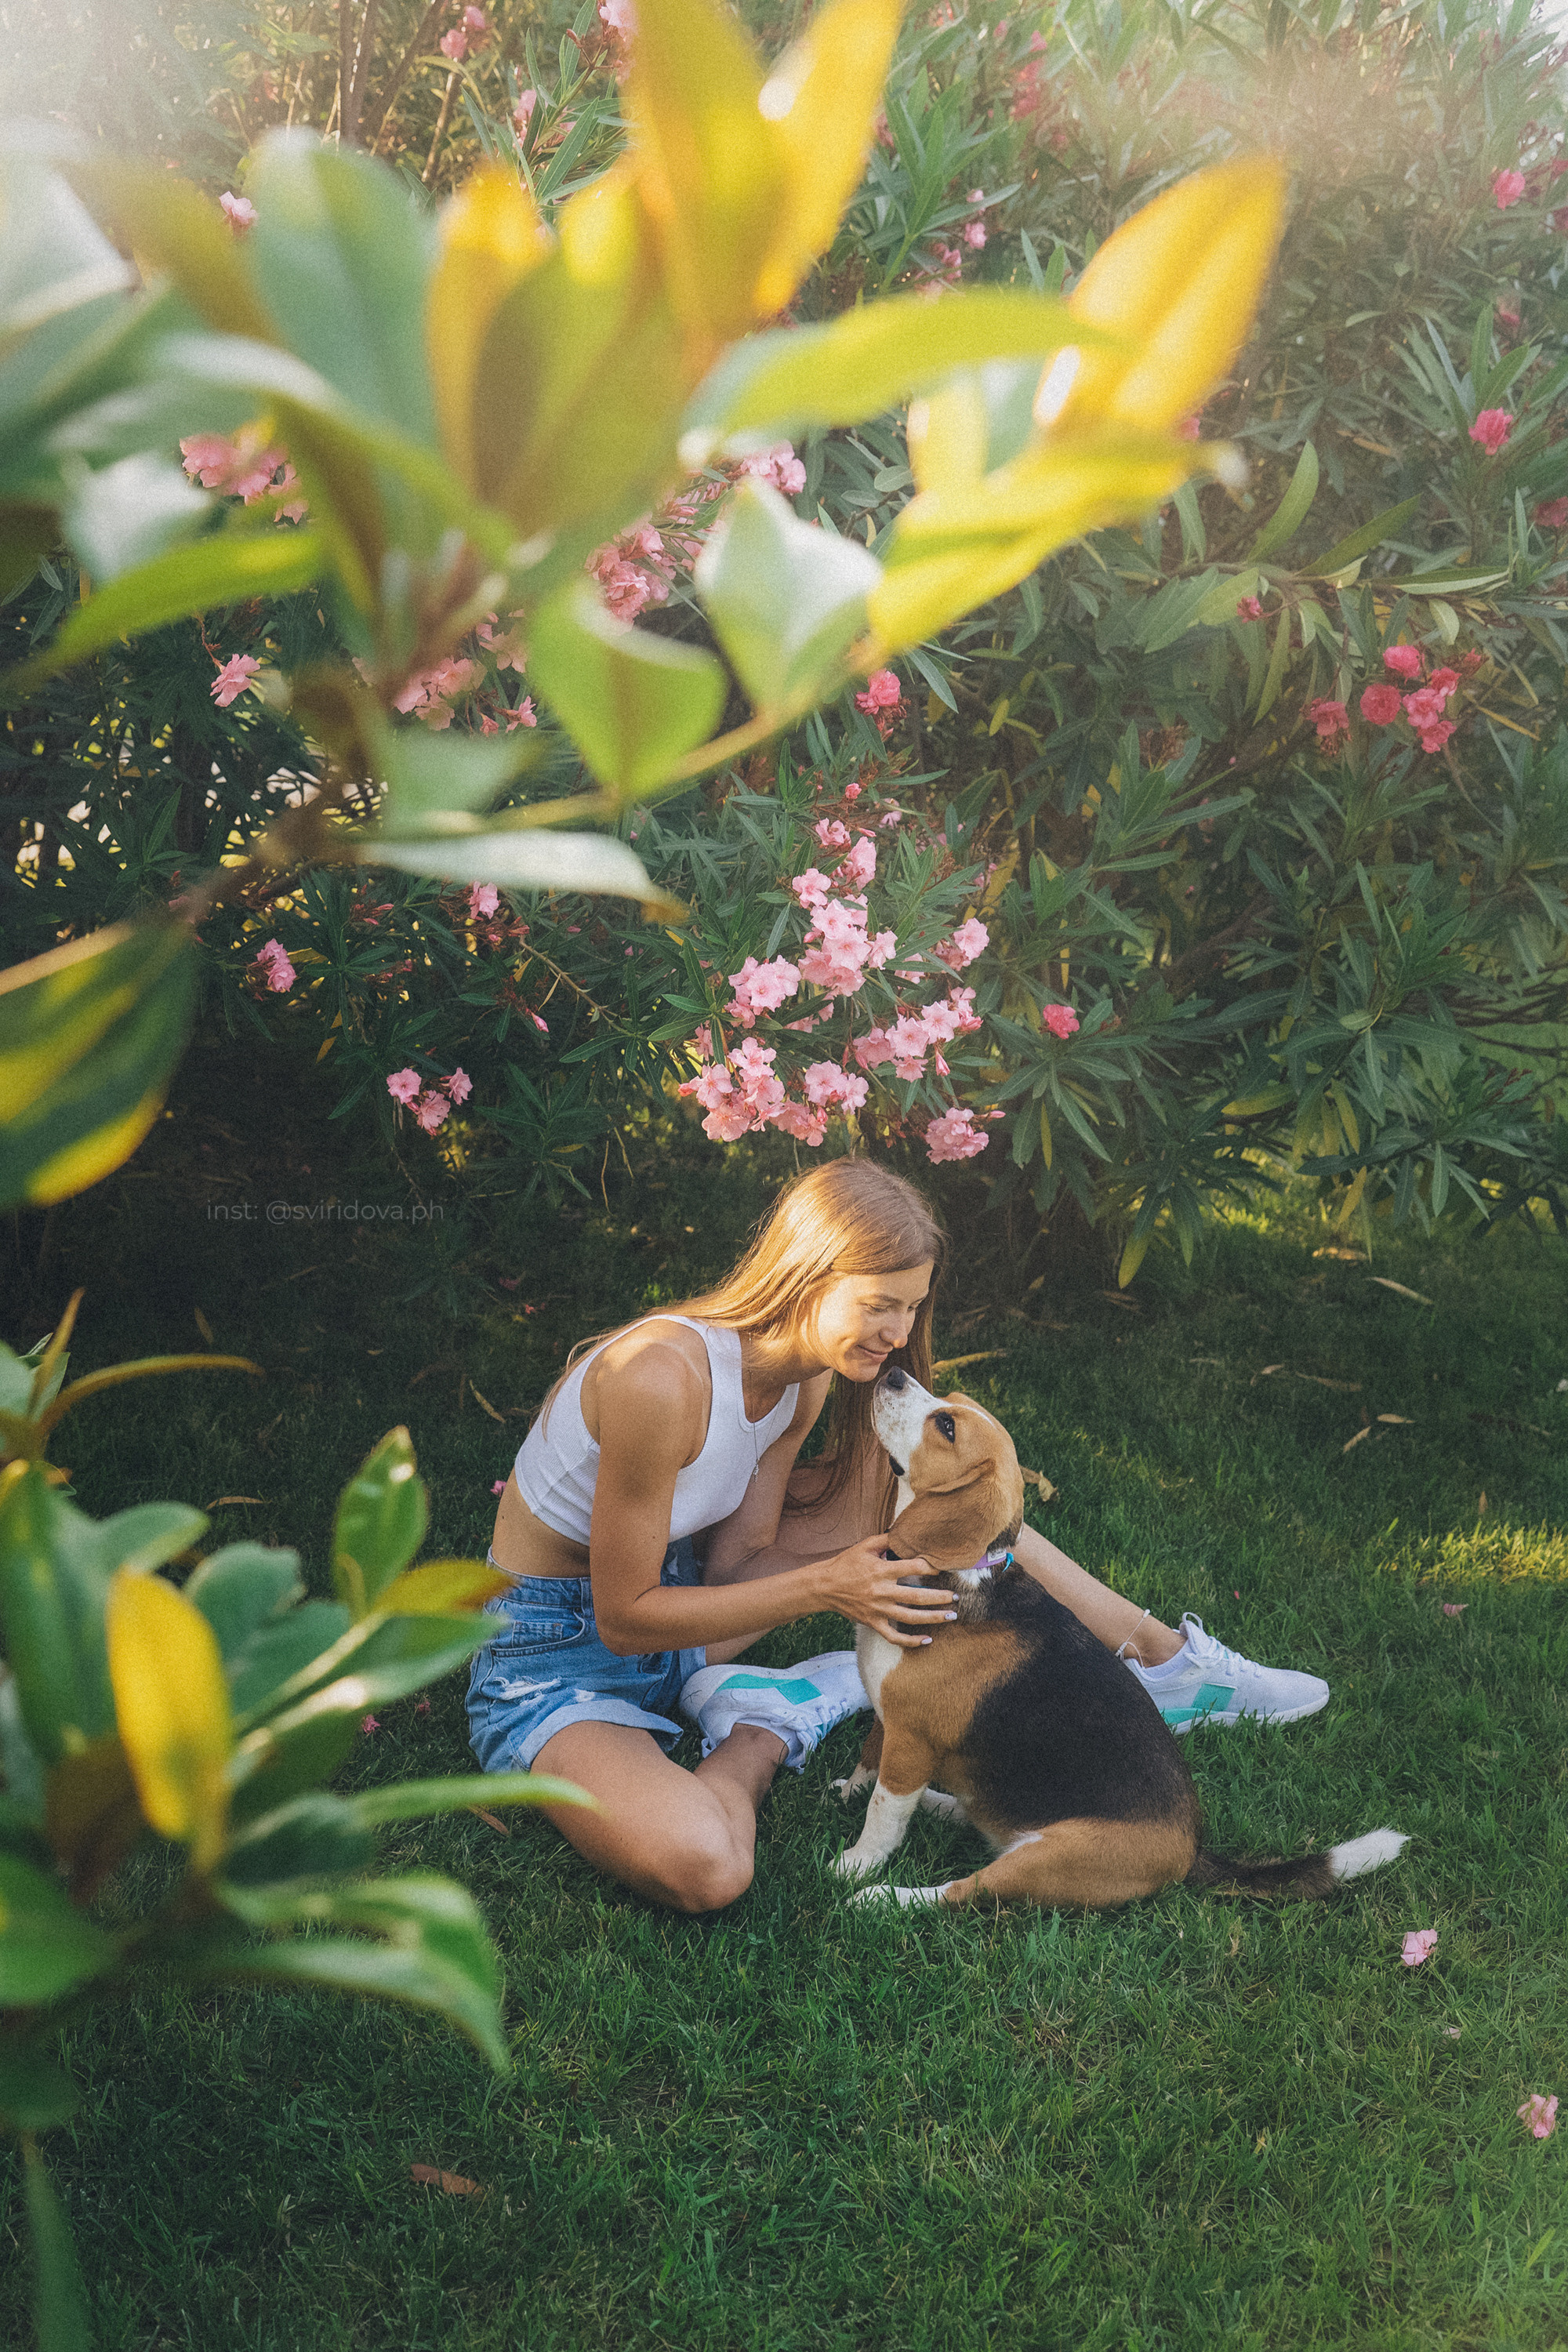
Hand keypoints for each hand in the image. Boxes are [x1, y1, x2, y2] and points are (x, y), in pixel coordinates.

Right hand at [814, 1534, 956, 1646]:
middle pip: (917, 1596)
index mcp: (881, 1570)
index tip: (944, 1567)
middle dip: (940, 1597)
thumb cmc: (845, 1564)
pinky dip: (911, 1641)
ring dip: (933, 1618)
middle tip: (957, 1596)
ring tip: (951, 1616)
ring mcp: (877, 1610)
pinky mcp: (873, 1623)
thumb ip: (887, 1540)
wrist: (823, 1586)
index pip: (913, 1568)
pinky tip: (927, 1640)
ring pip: (910, 1618)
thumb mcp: (864, 1546)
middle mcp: (881, 1591)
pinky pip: (894, 1637)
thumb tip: (906, 1531)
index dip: (931, 1567)